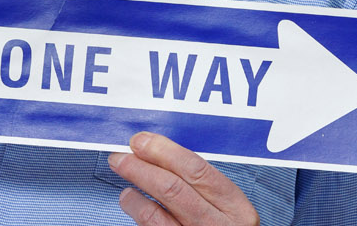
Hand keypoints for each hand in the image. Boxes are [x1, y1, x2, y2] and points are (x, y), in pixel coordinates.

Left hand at [108, 132, 259, 225]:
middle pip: (171, 188)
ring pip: (154, 214)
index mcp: (235, 208)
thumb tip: (160, 155)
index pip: (196, 170)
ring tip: (125, 184)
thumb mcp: (226, 208)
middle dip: (140, 167)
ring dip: (133, 193)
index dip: (164, 152)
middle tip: (120, 157)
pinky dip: (136, 212)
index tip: (142, 142)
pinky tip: (131, 202)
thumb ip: (202, 186)